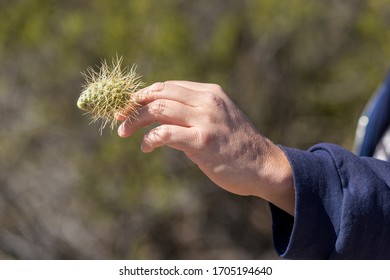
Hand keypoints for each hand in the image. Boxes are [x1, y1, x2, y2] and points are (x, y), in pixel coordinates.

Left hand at [118, 81, 293, 214]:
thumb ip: (189, 116)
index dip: (143, 95)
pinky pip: (166, 134)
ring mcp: (206, 119)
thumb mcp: (214, 121)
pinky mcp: (203, 141)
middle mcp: (207, 101)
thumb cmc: (235, 146)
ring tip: (124, 132)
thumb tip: (157, 119)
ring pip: (159, 110)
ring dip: (136, 120)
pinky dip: (150, 138)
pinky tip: (145, 146)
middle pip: (159, 94)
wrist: (262, 165)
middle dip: (134, 106)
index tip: (128, 107)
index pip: (167, 87)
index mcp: (209, 93)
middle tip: (119, 119)